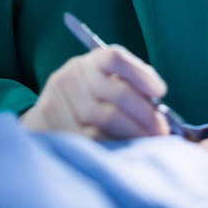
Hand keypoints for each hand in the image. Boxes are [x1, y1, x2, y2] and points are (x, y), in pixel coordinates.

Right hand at [21, 45, 169, 139]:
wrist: (45, 122)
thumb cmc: (86, 103)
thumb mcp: (102, 86)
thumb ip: (127, 87)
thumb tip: (157, 103)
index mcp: (87, 62)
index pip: (115, 58)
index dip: (141, 74)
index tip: (161, 92)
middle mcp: (71, 76)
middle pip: (118, 91)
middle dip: (146, 113)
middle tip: (162, 129)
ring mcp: (59, 102)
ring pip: (108, 117)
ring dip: (135, 132)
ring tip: (150, 142)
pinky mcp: (55, 128)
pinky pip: (94, 138)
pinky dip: (116, 144)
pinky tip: (127, 149)